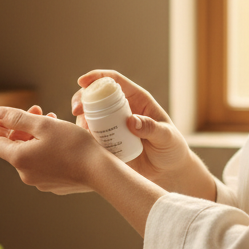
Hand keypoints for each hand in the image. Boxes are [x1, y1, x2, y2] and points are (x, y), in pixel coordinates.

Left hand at [0, 104, 103, 194]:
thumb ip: (18, 118)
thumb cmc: (73, 145)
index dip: (0, 125)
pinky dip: (46, 148)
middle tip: (39, 110)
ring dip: (36, 135)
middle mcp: (25, 174)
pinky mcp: (53, 184)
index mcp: (19, 159)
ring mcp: (39, 181)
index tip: (12, 113)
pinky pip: (43, 163)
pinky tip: (62, 139)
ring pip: (30, 153)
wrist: (100, 171)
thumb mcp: (44, 125)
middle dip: (23, 126)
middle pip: (14, 146)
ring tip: (53, 120)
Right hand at [72, 71, 215, 199]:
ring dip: (80, 120)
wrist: (168, 171)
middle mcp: (121, 110)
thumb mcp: (166, 136)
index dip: (97, 77)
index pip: (114, 81)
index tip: (83, 81)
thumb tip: (131, 121)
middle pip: (95, 96)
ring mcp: (112, 126)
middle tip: (77, 110)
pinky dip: (83, 138)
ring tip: (82, 132)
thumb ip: (151, 128)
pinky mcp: (107, 143)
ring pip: (89, 116)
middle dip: (81, 98)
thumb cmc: (171, 148)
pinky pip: (90, 137)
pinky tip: (83, 145)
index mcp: (136, 99)